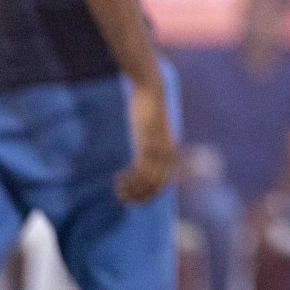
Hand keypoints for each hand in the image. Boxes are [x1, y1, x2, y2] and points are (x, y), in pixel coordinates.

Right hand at [115, 78, 177, 202]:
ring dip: (131, 191)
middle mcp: (168, 154)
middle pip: (156, 186)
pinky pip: (139, 172)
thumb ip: (151, 143)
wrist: (151, 91)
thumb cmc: (150, 109)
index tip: (133, 194)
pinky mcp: (148, 145)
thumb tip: (144, 152)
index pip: (163, 183)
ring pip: (147, 183)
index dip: (148, 193)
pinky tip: (117, 179)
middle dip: (139, 196)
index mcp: (171, 152)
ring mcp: (159, 151)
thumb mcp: (152, 130)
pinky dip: (129, 181)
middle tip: (122, 198)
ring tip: (118, 191)